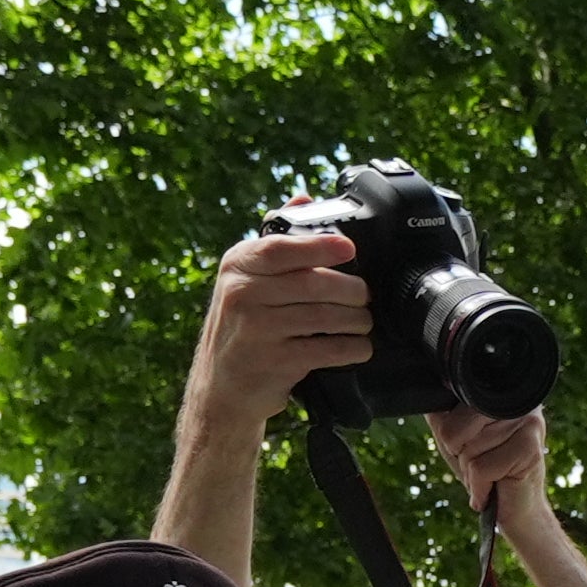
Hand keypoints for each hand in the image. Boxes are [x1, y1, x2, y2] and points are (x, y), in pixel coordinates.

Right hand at [179, 215, 381, 456]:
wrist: (221, 387)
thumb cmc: (242, 326)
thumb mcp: (246, 278)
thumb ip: (276, 241)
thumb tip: (304, 198)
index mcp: (238, 265)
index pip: (281, 248)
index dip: (320, 246)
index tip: (349, 249)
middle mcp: (241, 293)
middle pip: (312, 284)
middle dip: (350, 290)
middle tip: (365, 296)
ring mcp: (255, 329)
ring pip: (323, 317)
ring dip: (355, 320)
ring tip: (364, 321)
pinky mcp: (272, 362)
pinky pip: (325, 350)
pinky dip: (350, 348)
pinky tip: (359, 347)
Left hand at [427, 407, 550, 520]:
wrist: (515, 508)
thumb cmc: (486, 472)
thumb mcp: (456, 439)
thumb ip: (443, 416)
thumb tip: (430, 397)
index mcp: (498, 394)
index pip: (451, 406)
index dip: (452, 436)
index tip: (471, 449)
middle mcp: (517, 403)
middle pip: (456, 429)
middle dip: (462, 456)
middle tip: (483, 465)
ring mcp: (528, 422)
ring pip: (470, 449)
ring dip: (473, 474)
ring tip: (492, 476)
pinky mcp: (531, 449)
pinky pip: (481, 469)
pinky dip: (481, 488)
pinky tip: (495, 489)